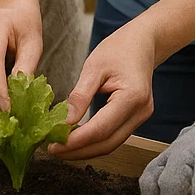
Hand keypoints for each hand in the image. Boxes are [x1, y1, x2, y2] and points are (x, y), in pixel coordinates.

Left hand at [49, 19, 156, 160]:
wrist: (142, 43)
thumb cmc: (119, 49)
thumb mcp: (94, 66)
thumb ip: (80, 95)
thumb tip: (65, 121)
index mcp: (132, 97)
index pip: (100, 129)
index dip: (75, 142)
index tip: (53, 144)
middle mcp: (140, 112)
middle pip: (107, 144)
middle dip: (78, 151)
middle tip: (52, 149)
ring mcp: (141, 117)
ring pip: (111, 144)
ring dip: (85, 149)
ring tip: (60, 146)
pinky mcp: (136, 119)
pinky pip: (113, 136)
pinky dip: (94, 141)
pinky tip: (76, 139)